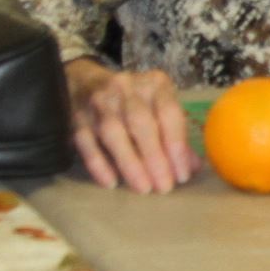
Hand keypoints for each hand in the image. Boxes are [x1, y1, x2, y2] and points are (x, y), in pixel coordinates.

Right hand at [66, 57, 195, 192]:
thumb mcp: (160, 108)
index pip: (169, 113)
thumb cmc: (135, 101)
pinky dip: (99, 164)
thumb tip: (193, 168)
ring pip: (113, 132)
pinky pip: (86, 142)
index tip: (182, 175)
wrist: (87, 83)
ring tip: (143, 188)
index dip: (177, 146)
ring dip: (130, 163)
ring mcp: (99, 101)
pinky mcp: (76, 117)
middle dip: (154, 157)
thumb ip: (176, 135)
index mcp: (155, 84)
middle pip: (141, 123)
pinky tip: (111, 182)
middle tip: (163, 187)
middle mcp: (126, 88)